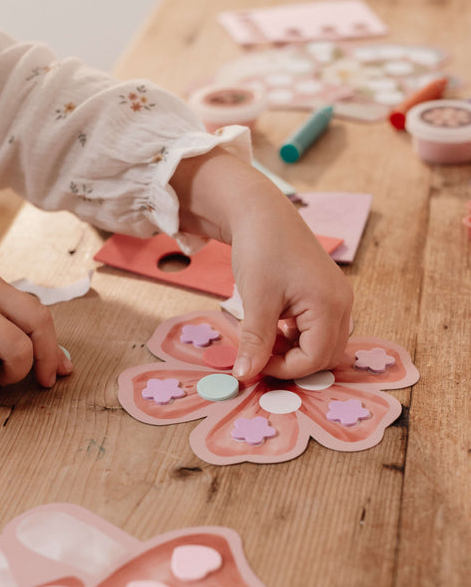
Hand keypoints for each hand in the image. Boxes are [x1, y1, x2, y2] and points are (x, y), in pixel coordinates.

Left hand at [171, 148, 352, 379]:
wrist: (262, 212)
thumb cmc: (261, 248)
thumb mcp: (256, 300)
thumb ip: (255, 342)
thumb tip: (244, 375)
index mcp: (329, 305)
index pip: (316, 359)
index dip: (285, 369)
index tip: (255, 363)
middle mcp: (342, 303)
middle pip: (327, 356)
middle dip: (294, 363)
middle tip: (261, 354)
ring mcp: (337, 298)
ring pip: (324, 344)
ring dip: (296, 351)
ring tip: (266, 338)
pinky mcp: (328, 293)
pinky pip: (321, 329)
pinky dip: (298, 336)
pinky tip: (274, 326)